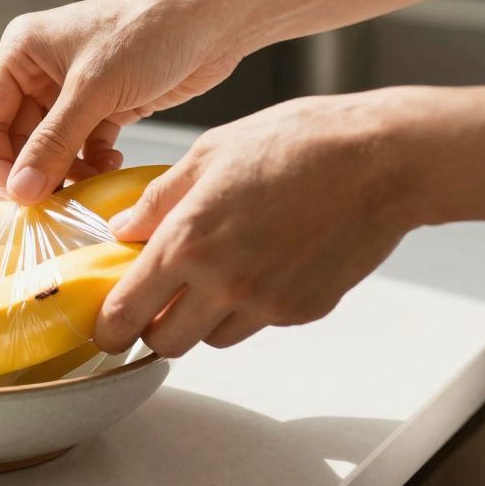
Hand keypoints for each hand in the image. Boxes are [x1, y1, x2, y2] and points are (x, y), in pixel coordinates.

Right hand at [0, 0, 246, 202]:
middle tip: (53, 200)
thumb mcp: (94, 90)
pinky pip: (83, 146)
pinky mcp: (105, 104)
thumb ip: (53, 143)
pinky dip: (92, 162)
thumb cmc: (151, 32)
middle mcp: (41, 69)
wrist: (215, 20)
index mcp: (22, 50)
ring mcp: (73, 89)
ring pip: (52, 146)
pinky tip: (111, 165)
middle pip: (18, 136)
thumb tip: (19, 190)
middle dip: (36, 170)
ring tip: (89, 184)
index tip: (17, 195)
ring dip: (66, 171)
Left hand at [93, 89, 425, 356]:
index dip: (108, 327)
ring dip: (202, 319)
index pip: (126, 312)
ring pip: (212, 339)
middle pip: (165, 343)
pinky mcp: (303, 311)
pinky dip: (249, 307)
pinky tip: (263, 263)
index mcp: (187, 242)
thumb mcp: (209, 153)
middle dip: (153, 328)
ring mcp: (266, 303)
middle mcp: (222, 283)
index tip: (104, 326)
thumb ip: (158, 200)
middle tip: (158, 301)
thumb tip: (121, 230)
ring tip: (217, 273)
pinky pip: (258, 324)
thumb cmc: (295, 142)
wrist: (380, 158)